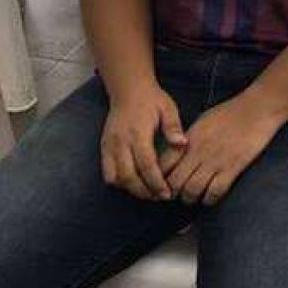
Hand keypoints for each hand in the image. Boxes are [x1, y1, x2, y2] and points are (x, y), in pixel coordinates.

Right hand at [101, 84, 187, 200]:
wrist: (128, 89)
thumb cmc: (152, 100)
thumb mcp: (168, 109)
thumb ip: (174, 127)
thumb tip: (183, 144)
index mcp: (138, 133)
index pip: (146, 165)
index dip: (156, 183)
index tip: (167, 194)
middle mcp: (120, 142)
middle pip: (129, 177)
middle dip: (144, 192)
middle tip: (159, 197)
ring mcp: (109, 146)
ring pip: (115, 178)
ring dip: (131, 188)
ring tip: (148, 192)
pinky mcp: (104, 147)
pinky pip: (107, 173)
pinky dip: (119, 182)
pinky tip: (133, 182)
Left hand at [160, 95, 280, 206]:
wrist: (257, 108)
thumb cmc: (231, 112)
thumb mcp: (203, 122)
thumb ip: (189, 139)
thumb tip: (178, 153)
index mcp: (189, 139)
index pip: (164, 164)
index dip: (159, 178)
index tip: (162, 184)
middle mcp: (198, 151)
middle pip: (174, 182)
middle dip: (172, 193)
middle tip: (176, 195)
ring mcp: (215, 160)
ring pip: (192, 190)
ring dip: (190, 198)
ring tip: (192, 197)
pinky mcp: (232, 167)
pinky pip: (215, 191)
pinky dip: (210, 199)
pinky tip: (210, 197)